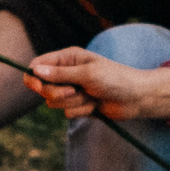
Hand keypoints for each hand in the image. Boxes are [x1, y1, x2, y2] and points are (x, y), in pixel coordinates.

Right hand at [21, 49, 169, 122]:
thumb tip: (35, 70)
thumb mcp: (87, 74)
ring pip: (54, 102)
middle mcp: (67, 72)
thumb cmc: (115, 79)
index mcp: (67, 58)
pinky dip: (81, 110)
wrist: (135, 98)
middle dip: (57, 93)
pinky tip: (95, 105)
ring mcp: (72, 89)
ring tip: (90, 96)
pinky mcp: (78, 105)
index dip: (33, 77)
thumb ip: (60, 74)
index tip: (37, 88)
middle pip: (43, 87)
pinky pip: (67, 112)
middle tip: (74, 91)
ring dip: (73, 102)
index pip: (38, 65)